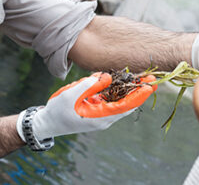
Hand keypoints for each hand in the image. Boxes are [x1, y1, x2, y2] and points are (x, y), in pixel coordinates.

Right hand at [19, 72, 155, 142]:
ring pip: (118, 99)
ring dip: (125, 88)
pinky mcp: (97, 109)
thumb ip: (88, 85)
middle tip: (150, 78)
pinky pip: (109, 98)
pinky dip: (113, 88)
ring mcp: (101, 114)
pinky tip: (113, 78)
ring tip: (135, 75)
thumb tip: (106, 76)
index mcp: (100, 117)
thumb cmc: (57, 111)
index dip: (138, 95)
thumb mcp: (69, 95)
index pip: (125, 106)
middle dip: (138, 90)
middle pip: (126, 103)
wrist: (47, 123)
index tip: (149, 86)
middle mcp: (104, 117)